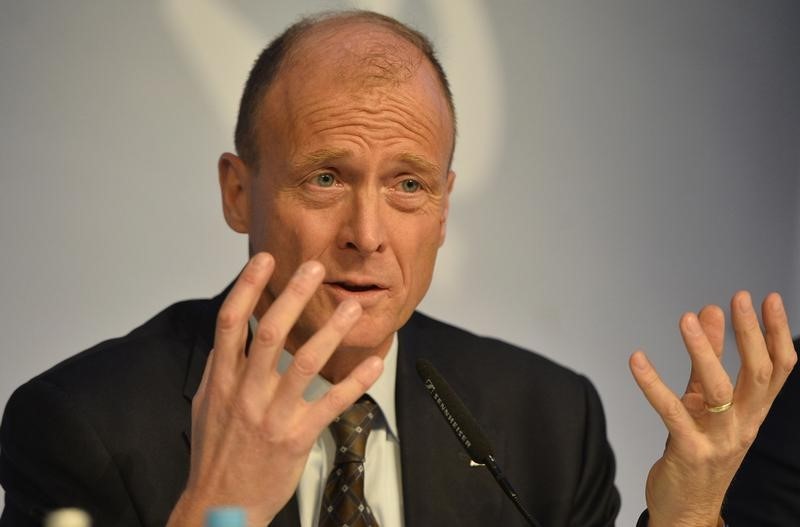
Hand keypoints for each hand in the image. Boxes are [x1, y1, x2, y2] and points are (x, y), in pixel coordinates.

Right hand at [167, 253, 383, 526]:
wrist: (221, 503)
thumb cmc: (215, 454)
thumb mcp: (204, 406)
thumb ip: (219, 369)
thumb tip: (229, 337)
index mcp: (221, 380)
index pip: (231, 322)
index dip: (247, 287)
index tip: (265, 261)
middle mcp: (245, 392)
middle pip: (270, 332)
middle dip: (292, 296)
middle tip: (314, 268)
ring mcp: (272, 414)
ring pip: (304, 362)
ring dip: (331, 331)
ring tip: (351, 307)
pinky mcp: (296, 436)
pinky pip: (331, 403)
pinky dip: (355, 381)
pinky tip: (375, 362)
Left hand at [630, 291, 795, 526]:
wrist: (687, 509)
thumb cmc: (698, 450)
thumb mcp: (706, 402)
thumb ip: (708, 359)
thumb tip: (709, 312)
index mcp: (752, 412)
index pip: (777, 369)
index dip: (776, 334)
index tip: (770, 299)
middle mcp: (743, 425)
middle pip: (757, 375)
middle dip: (750, 334)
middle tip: (738, 299)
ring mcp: (718, 440)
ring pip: (718, 390)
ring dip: (703, 352)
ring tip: (687, 320)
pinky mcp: (688, 451)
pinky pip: (671, 412)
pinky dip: (652, 383)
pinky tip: (637, 360)